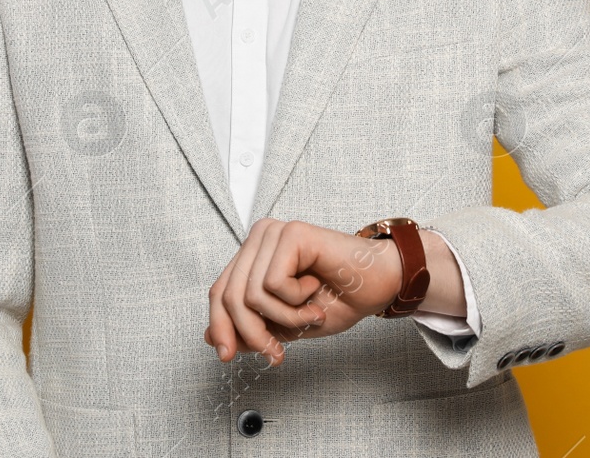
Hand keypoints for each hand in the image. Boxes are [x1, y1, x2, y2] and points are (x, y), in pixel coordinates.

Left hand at [204, 217, 403, 365]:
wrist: (379, 286)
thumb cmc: (339, 299)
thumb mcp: (285, 324)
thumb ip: (251, 326)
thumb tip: (210, 337)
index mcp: (254, 255)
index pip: (219, 292)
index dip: (219, 327)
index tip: (228, 356)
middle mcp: (260, 238)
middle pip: (229, 295)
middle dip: (253, 333)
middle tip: (277, 353)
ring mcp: (274, 232)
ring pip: (251, 294)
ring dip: (285, 319)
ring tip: (310, 315)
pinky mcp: (291, 233)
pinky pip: (273, 284)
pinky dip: (296, 302)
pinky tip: (315, 290)